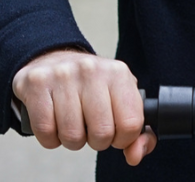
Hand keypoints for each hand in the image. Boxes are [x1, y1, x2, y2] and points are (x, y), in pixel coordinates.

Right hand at [12, 49, 156, 164]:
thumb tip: (135, 155)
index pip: (131, 123)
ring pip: (72, 136)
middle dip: (96, 141)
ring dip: (72, 140)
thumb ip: (136, 131)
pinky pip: (46, 132)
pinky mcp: (37, 83)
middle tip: (90, 127)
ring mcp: (64, 75)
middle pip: (102, 133)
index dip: (123, 139)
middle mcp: (92, 70)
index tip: (115, 132)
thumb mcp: (120, 98)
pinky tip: (55, 121)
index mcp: (118, 73)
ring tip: (73, 123)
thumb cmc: (91, 86)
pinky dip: (50, 138)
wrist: (53, 60)